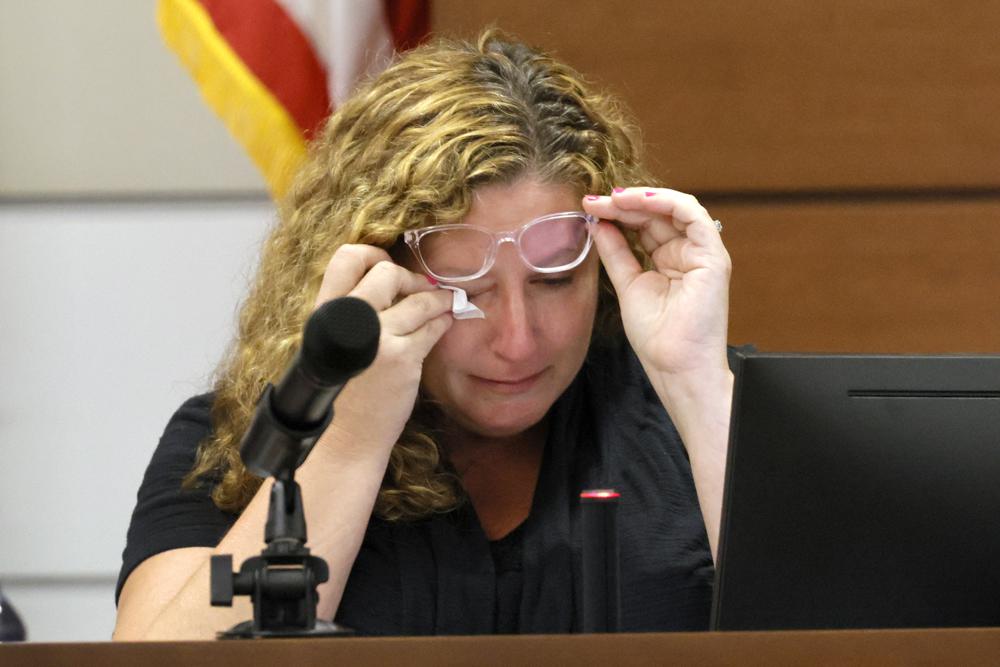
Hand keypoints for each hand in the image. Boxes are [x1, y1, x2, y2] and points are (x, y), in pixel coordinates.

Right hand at [311, 244, 453, 457]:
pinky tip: (445, 322)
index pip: (346, 258)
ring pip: (419, 300)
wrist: (345, 438)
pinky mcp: (402, 359)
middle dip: (410, 277)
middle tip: (421, 287)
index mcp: (324, 312)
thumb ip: (353, 314)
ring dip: (438, 299)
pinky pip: (432, 327)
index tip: (386, 266)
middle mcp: (348, 320)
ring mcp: (377, 338)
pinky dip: (443, 321)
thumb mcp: (335, 344)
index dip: (371, 254)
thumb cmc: (343, 392)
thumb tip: (392, 283)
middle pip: (386, 272)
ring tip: (446, 302)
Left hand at [582, 187, 731, 378]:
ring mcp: (703, 253)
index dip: (618, 213)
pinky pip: (694, 216)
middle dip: (623, 204)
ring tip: (612, 199)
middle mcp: (688, 253)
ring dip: (642, 199)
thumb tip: (598, 223)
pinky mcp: (714, 257)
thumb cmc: (656, 336)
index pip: (644, 225)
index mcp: (669, 260)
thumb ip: (616, 252)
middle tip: (594, 200)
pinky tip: (639, 200)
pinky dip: (667, 202)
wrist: (675, 366)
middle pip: (656, 214)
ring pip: (675, 209)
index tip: (589, 207)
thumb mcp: (627, 284)